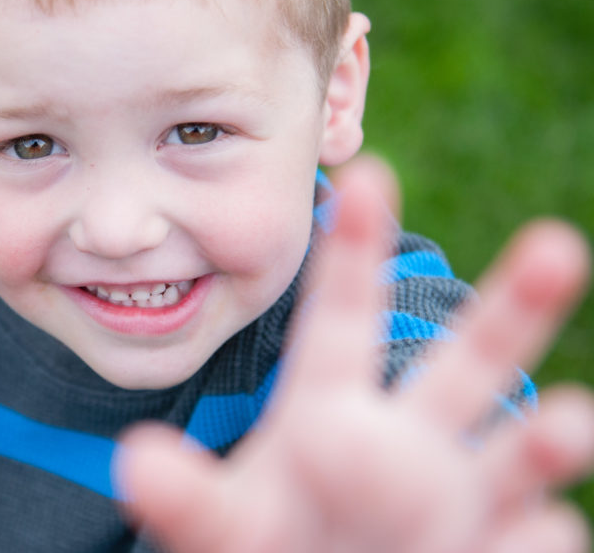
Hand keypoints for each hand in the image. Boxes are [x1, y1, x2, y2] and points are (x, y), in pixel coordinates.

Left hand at [115, 157, 593, 552]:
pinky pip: (527, 538)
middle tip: (558, 244)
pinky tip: (525, 538)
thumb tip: (134, 462)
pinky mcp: (490, 551)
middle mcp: (404, 440)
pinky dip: (530, 539)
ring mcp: (454, 497)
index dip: (354, 250)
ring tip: (572, 421)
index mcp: (328, 411)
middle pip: (469, 361)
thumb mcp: (218, 526)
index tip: (367, 169)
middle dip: (516, 305)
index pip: (342, 316)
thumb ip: (184, 496)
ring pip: (515, 451)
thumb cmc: (263, 547)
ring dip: (548, 434)